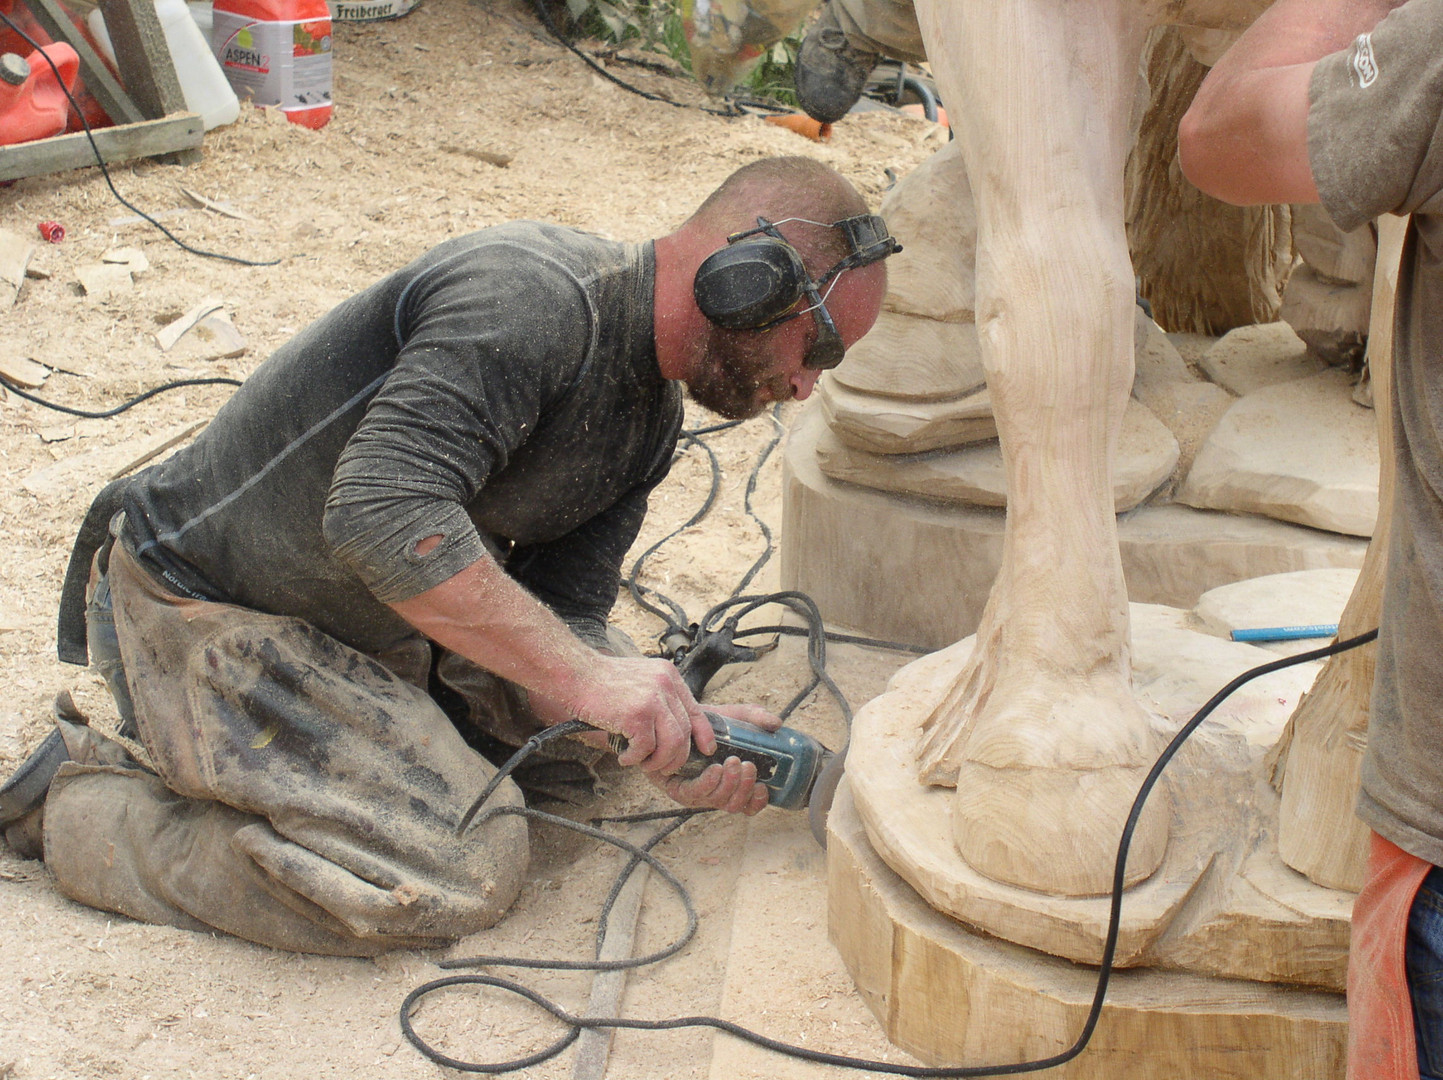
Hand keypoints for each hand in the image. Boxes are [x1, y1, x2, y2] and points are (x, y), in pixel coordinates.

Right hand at [567, 655, 711, 774]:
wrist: (575, 673)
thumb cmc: (601, 680)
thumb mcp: (641, 679)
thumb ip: (659, 696)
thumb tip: (672, 726)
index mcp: (669, 676)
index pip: (697, 710)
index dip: (704, 734)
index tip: (705, 749)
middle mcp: (665, 686)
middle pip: (685, 733)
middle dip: (676, 757)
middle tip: (661, 766)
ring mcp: (652, 699)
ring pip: (672, 744)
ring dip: (658, 762)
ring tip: (642, 763)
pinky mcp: (636, 715)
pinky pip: (645, 748)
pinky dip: (635, 758)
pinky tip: (624, 756)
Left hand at [647, 701, 783, 814]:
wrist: (678, 717)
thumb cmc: (709, 722)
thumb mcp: (735, 717)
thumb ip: (755, 718)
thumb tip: (776, 723)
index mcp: (733, 784)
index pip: (749, 805)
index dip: (758, 802)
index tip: (763, 787)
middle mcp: (716, 793)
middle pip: (735, 805)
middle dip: (744, 789)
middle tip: (747, 766)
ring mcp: (697, 793)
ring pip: (717, 802)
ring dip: (729, 785)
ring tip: (733, 762)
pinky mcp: (678, 788)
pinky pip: (693, 793)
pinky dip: (708, 783)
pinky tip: (715, 769)